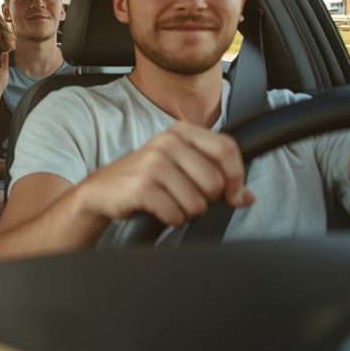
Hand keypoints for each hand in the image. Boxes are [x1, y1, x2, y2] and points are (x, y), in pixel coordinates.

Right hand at [79, 122, 254, 226]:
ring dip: (188, 212)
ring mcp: (153, 163)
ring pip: (197, 202)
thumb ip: (216, 176)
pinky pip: (176, 214)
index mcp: (182, 131)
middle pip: (215, 181)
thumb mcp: (181, 167)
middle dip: (207, 200)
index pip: (227, 149)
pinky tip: (159, 210)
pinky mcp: (142, 186)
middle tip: (188, 199)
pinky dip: (172, 219)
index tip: (233, 195)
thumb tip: (247, 196)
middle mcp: (168, 142)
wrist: (102, 191)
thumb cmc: (144, 179)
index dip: (237, 177)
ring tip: (170, 203)